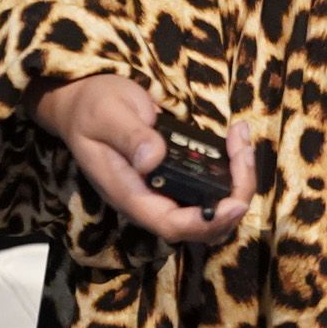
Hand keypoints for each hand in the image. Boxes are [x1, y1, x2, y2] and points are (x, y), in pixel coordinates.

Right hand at [32, 74, 257, 244]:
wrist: (83, 103)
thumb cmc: (92, 107)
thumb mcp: (107, 115)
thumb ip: (130, 136)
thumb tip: (153, 159)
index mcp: (129, 194)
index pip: (171, 224)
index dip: (206, 222)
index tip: (235, 202)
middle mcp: (149, 200)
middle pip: (201, 224)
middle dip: (234, 196)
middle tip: (244, 151)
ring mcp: (163, 191)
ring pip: (211, 209)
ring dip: (237, 182)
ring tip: (241, 140)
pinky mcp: (175, 178)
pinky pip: (209, 188)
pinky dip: (231, 170)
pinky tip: (235, 138)